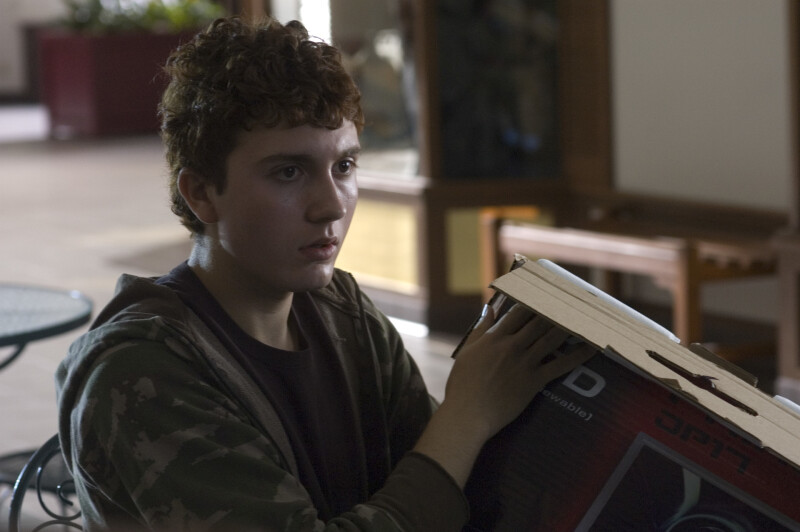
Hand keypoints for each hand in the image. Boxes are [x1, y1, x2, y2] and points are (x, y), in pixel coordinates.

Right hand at [413, 302, 593, 486]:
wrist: (469, 413)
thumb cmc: (463, 384)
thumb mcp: (468, 351)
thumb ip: (481, 329)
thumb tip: (490, 309)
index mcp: (494, 338)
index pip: (518, 312)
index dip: (533, 300)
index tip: (546, 292)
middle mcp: (512, 346)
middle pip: (538, 321)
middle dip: (554, 309)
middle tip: (571, 300)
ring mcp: (525, 362)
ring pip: (551, 338)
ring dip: (568, 326)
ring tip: (583, 316)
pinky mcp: (534, 381)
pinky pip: (560, 365)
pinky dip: (577, 355)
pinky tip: (590, 347)